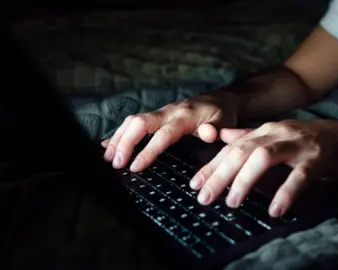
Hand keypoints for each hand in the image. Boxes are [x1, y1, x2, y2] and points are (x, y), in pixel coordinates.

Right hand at [102, 94, 237, 171]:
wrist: (222, 100)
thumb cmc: (223, 115)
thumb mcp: (226, 122)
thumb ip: (216, 129)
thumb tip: (207, 134)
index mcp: (185, 117)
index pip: (163, 135)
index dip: (148, 151)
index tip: (135, 167)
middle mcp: (168, 112)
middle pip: (139, 123)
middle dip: (125, 143)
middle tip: (116, 164)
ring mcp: (161, 112)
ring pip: (133, 121)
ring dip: (118, 138)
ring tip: (108, 158)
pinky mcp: (157, 115)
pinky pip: (134, 122)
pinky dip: (120, 133)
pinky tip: (107, 146)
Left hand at [190, 119, 337, 216]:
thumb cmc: (309, 141)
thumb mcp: (276, 136)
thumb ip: (249, 137)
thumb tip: (221, 137)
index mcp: (265, 130)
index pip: (231, 147)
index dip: (212, 165)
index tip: (194, 184)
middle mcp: (277, 133)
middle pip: (241, 151)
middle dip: (220, 174)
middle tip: (205, 198)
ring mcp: (297, 144)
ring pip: (263, 157)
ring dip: (245, 180)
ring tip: (232, 202)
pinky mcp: (317, 157)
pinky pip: (299, 175)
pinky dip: (286, 192)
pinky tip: (275, 209)